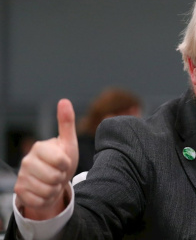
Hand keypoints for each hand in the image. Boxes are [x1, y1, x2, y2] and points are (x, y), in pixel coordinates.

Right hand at [14, 99, 78, 219]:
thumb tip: (64, 100)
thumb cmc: (62, 160)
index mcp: (39, 147)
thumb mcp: (68, 142)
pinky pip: (40, 201)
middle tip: (58, 173)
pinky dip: (47, 199)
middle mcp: (26, 161)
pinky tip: (44, 191)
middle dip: (61, 178)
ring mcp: (21, 176)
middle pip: (54, 177)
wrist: (53, 180)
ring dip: (55, 189)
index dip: (66, 164)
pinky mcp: (19, 192)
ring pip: (47, 190)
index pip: (61, 161)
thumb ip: (66, 123)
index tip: (64, 162)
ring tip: (53, 182)